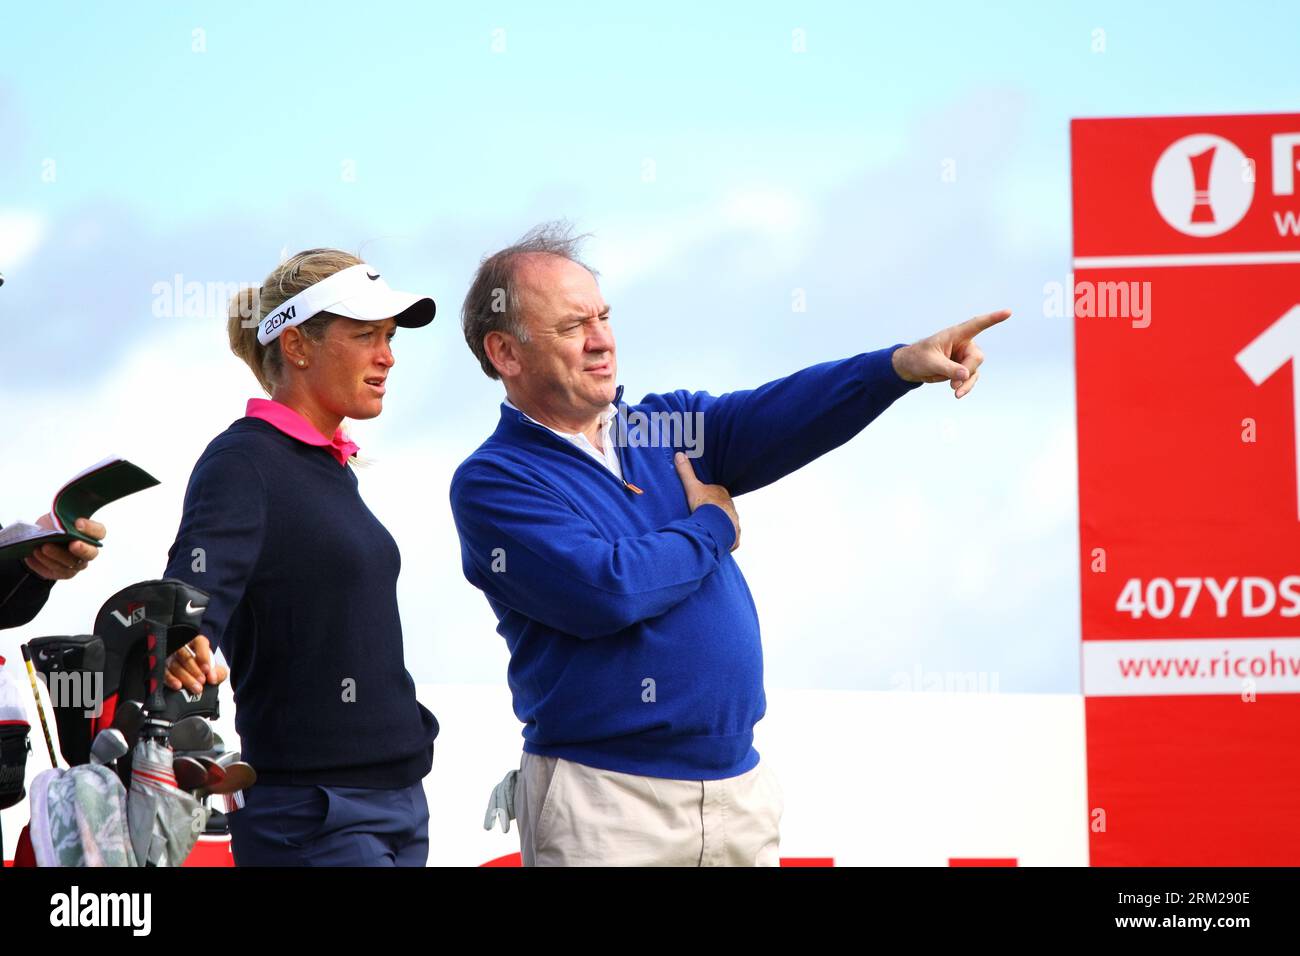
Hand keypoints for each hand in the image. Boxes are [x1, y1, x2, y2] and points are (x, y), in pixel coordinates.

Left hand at [23, 516, 105, 580]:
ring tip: (43, 547)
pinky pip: (57, 570)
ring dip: (57, 555)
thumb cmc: (53, 526)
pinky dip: (45, 563)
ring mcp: (78, 563)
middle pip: (90, 553)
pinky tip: (35, 555)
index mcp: (91, 534)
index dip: (90, 528)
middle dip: (82, 549)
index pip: (99, 532)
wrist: (40, 539)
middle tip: (73, 544)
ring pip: (71, 563)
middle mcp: (88, 550)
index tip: (78, 523)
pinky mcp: (65, 573)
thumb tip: (60, 524)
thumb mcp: (58, 518)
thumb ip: (63, 520)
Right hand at [164, 635, 228, 694]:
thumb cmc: (205, 670)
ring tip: (196, 688)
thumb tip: (212, 678)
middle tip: (202, 681)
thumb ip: (218, 673)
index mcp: (197, 643)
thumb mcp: (216, 670)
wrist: (197, 678)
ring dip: (186, 678)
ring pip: (175, 665)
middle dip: (195, 670)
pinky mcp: (163, 668)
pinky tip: (178, 686)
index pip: (200, 642)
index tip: (207, 669)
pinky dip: (171, 680)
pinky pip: (165, 673)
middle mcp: (182, 648)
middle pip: (186, 656)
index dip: (203, 655)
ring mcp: (171, 657)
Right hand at [674, 452, 740, 551]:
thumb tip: (679, 454)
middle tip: (702, 516)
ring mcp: (734, 522)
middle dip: (714, 511)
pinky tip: (716, 541)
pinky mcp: (734, 536)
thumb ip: (686, 472)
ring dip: (719, 525)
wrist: (714, 526)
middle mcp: (731, 507)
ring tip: (707, 530)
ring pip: (727, 522)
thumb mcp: (692, 487)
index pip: (716, 493)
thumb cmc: (704, 505)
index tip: (701, 501)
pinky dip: (724, 539)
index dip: (708, 496)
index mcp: (722, 494)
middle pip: (722, 508)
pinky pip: (730, 537)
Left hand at [891, 308, 1010, 398]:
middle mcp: (963, 344)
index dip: (993, 318)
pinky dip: (965, 387)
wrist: (911, 368)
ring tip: (956, 393)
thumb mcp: (931, 362)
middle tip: (953, 383)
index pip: (977, 324)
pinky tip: (958, 394)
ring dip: (967, 383)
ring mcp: (964, 357)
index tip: (1008, 312)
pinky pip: (970, 378)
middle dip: (967, 371)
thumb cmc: (918, 358)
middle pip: (976, 357)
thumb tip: (966, 375)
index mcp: (955, 334)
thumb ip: (948, 368)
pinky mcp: (962, 369)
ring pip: (974, 370)